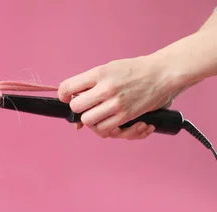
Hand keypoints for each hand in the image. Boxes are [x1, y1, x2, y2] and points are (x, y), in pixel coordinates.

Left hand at [58, 55, 183, 139]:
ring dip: (90, 119)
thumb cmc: (134, 70)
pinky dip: (104, 127)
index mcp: (100, 73)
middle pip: (75, 107)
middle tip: (87, 105)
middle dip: (77, 108)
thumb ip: (90, 83)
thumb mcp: (109, 68)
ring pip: (88, 120)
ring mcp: (116, 103)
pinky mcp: (125, 116)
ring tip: (99, 113)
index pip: (68, 87)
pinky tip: (110, 119)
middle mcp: (106, 88)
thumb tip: (72, 100)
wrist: (163, 73)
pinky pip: (104, 129)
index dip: (63, 95)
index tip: (66, 97)